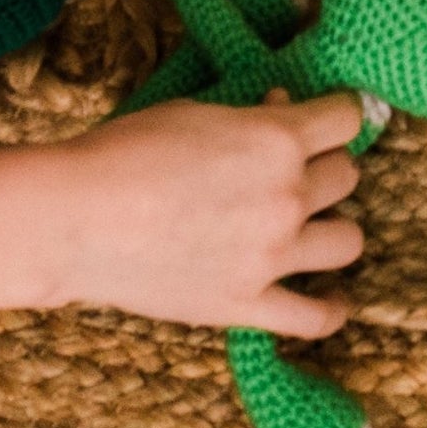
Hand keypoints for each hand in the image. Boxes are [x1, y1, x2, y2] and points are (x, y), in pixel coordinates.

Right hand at [0, 94, 365, 336]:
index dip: (338, 112)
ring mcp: (272, 256)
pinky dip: (330, 309)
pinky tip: (331, 299)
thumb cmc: (127, 151)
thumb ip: (250, 116)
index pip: (348, 117)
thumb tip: (282, 109)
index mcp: (278, 139)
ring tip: (310, 223)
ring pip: (348, 241)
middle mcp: (288, 197)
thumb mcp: (196, 111)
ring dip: (332, 226)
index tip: (327, 117)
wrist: (78, 218)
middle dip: (326, 164)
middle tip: (297, 166)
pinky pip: (315, 318)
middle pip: (347, 176)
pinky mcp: (248, 304)